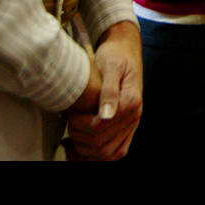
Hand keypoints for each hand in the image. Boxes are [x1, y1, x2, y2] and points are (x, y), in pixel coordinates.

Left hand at [65, 21, 142, 160]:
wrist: (126, 49)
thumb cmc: (116, 54)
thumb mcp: (111, 65)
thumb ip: (109, 91)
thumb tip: (107, 115)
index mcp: (131, 102)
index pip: (99, 127)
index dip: (79, 125)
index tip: (70, 112)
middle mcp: (134, 116)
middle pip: (101, 144)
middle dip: (79, 138)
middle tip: (70, 123)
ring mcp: (132, 124)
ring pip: (108, 154)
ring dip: (86, 150)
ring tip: (73, 136)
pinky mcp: (127, 127)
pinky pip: (115, 152)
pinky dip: (98, 155)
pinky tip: (83, 147)